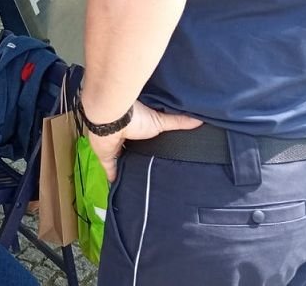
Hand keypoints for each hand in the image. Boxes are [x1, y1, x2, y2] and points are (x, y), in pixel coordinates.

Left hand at [85, 101, 202, 181]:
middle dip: (136, 159)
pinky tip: (120, 188)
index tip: (155, 155)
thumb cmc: (136, 117)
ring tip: (137, 182)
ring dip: (126, 168)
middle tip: (148, 173)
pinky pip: (110, 171)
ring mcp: (113, 148)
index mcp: (135, 129)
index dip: (146, 146)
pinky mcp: (105, 158)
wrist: (113, 119)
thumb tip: (199, 119)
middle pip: (130, 151)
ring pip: (120, 161)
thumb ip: (177, 122)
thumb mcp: (161, 122)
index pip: (141, 140)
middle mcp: (124, 138)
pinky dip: (114, 179)